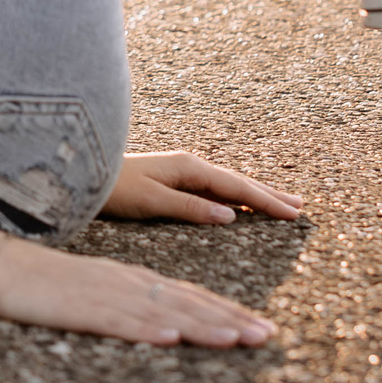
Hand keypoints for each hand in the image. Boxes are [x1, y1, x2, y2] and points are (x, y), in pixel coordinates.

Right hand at [0, 239, 275, 346]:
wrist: (4, 266)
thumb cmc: (53, 284)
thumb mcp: (103, 290)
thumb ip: (137, 303)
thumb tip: (173, 323)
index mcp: (136, 279)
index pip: (192, 295)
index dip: (229, 311)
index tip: (262, 326)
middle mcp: (129, 283)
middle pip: (188, 302)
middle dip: (230, 319)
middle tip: (267, 335)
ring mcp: (107, 294)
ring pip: (163, 312)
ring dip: (201, 326)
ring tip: (235, 338)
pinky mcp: (81, 308)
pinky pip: (118, 321)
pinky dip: (146, 330)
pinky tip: (169, 338)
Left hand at [103, 150, 305, 223]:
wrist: (82, 173)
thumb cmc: (112, 189)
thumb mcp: (151, 201)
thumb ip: (190, 208)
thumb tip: (232, 216)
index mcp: (189, 167)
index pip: (237, 187)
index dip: (266, 201)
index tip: (293, 213)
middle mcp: (189, 165)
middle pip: (238, 182)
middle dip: (269, 194)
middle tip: (299, 207)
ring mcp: (182, 172)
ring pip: (227, 185)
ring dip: (255, 194)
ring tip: (280, 202)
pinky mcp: (174, 180)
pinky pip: (214, 190)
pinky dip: (234, 197)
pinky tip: (241, 204)